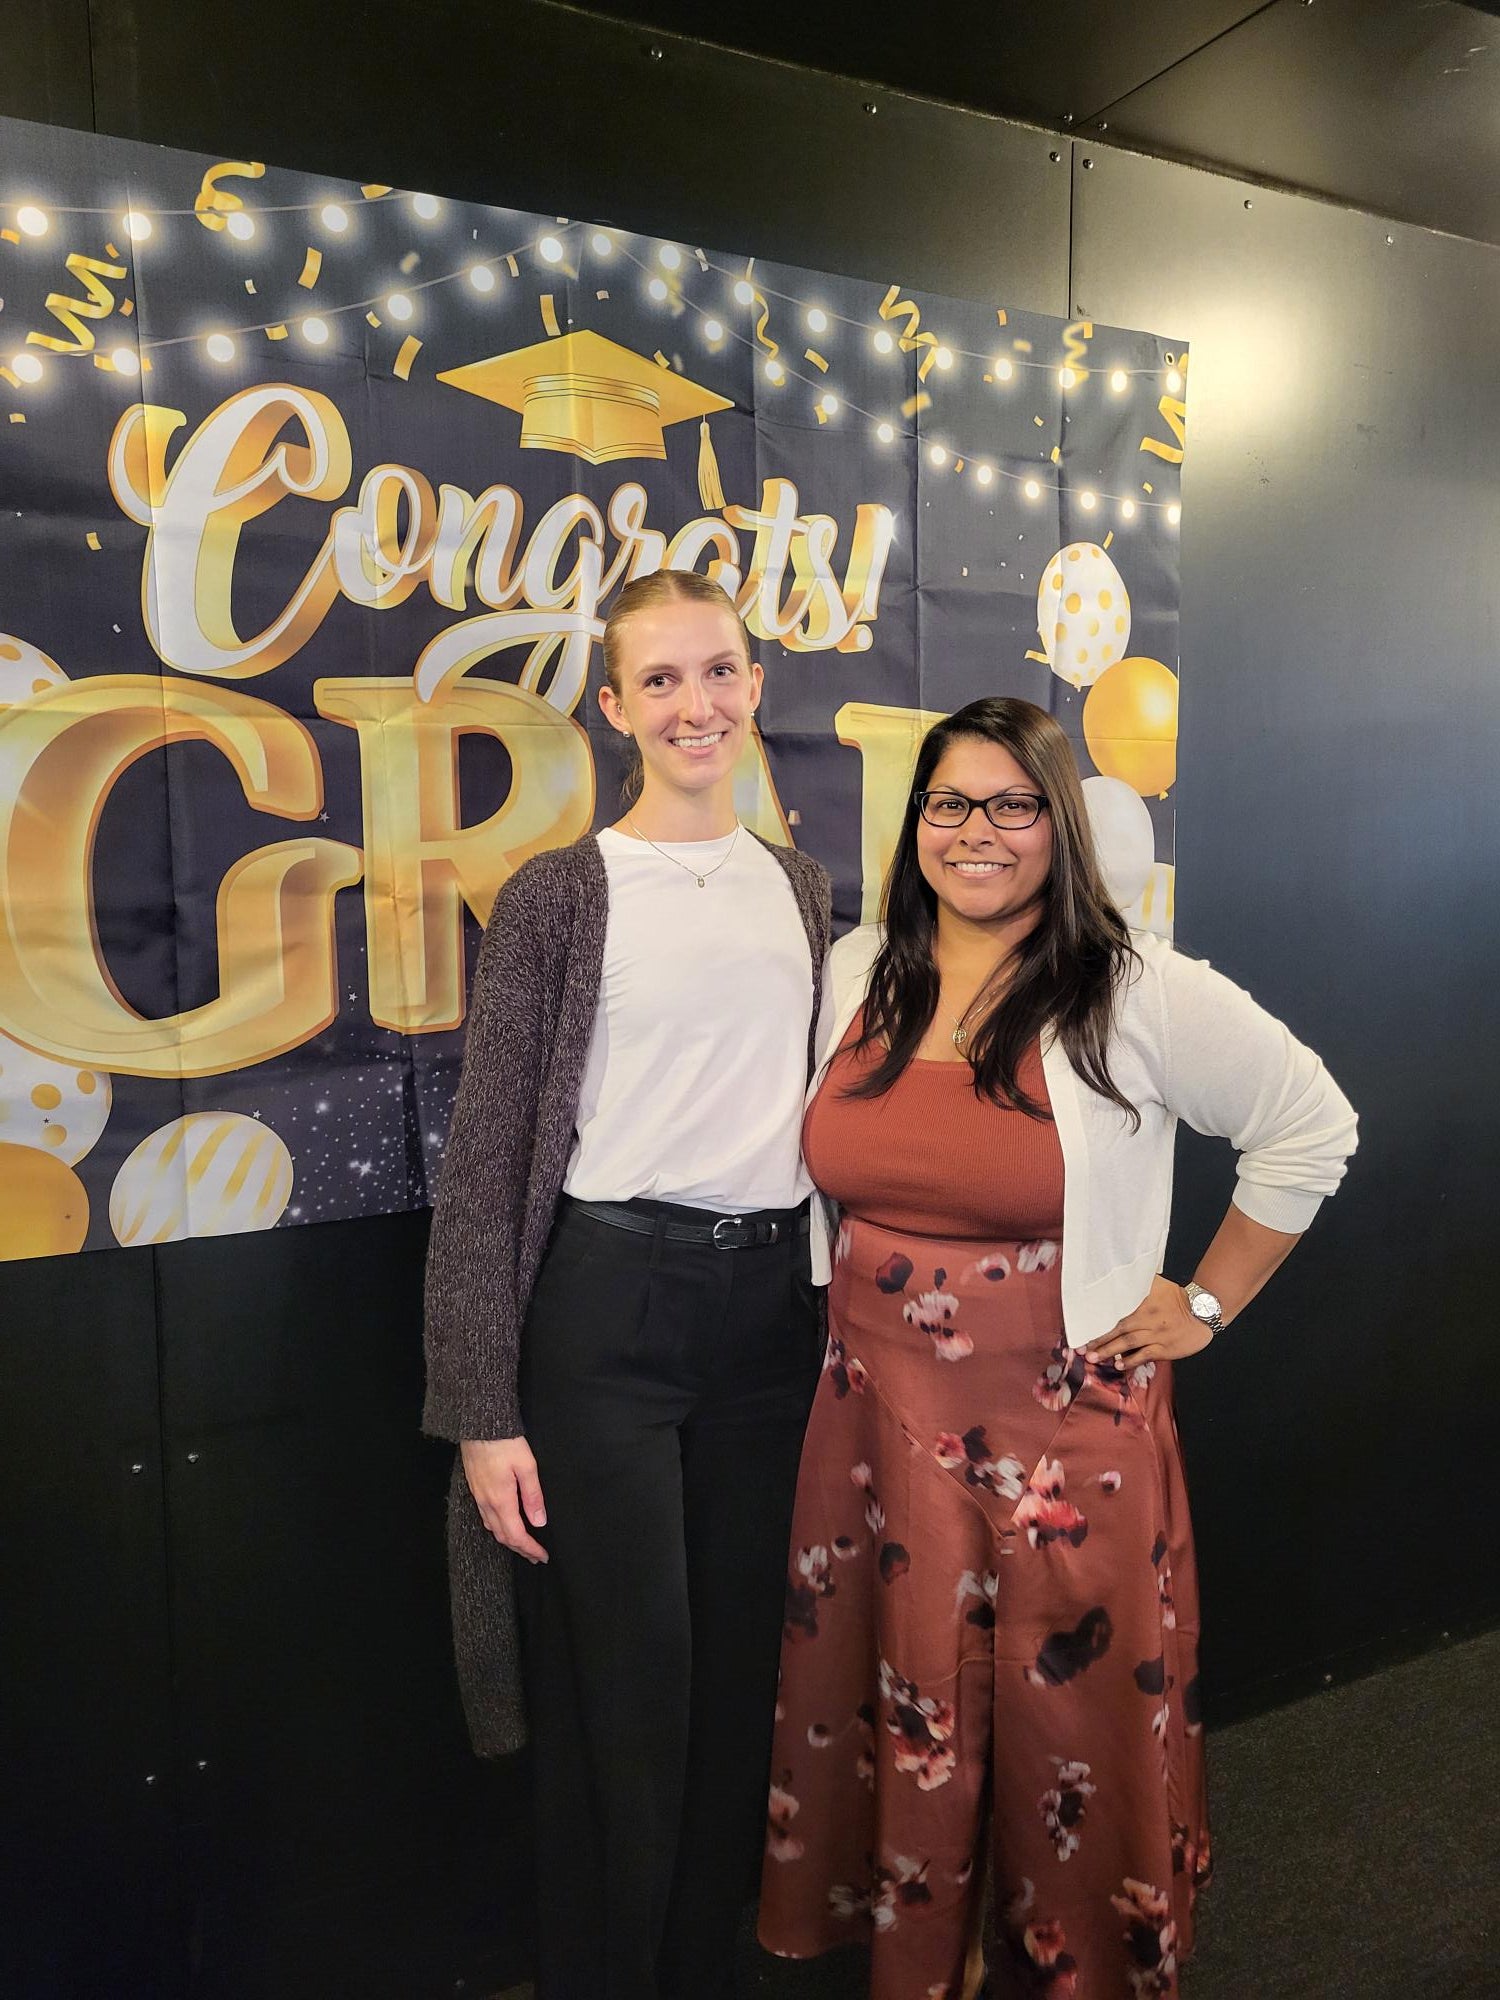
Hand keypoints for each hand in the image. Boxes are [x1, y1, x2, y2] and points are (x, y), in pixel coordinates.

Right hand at [460, 1436, 548, 1562]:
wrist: (479, 1424)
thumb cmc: (504, 1442)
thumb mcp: (527, 1466)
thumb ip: (533, 1495)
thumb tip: (539, 1521)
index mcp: (501, 1500)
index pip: (516, 1535)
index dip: (530, 1549)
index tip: (542, 1556)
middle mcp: (486, 1502)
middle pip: (503, 1536)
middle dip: (520, 1549)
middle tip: (535, 1556)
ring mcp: (478, 1496)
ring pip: (492, 1528)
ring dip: (508, 1539)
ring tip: (522, 1544)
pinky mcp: (475, 1487)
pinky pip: (485, 1517)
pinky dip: (497, 1527)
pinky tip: (504, 1523)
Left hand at [1086, 1276, 1214, 1366]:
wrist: (1204, 1311)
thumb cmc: (1179, 1297)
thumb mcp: (1158, 1283)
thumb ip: (1139, 1281)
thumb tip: (1120, 1273)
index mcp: (1142, 1302)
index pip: (1116, 1312)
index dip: (1100, 1321)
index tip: (1084, 1327)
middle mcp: (1146, 1318)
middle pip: (1118, 1330)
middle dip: (1100, 1340)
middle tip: (1083, 1349)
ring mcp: (1155, 1334)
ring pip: (1128, 1344)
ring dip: (1110, 1351)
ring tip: (1094, 1358)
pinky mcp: (1165, 1348)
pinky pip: (1145, 1355)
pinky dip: (1131, 1361)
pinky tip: (1119, 1365)